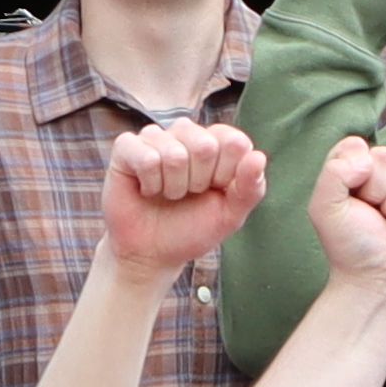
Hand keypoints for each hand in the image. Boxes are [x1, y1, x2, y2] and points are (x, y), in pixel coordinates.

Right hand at [97, 115, 269, 278]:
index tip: (215, 190)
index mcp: (217, 142)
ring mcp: (156, 137)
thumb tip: (258, 156)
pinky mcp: (127, 147)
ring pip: (174, 154)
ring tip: (167, 194)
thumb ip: (250, 188)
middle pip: (205, 145)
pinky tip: (147, 190)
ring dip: (173, 187)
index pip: (234, 142)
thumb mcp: (230, 215)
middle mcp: (186, 133)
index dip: (226, 175)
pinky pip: (147, 158)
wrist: (152, 253)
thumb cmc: (193, 229)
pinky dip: (150, 184)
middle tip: (188, 194)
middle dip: (198, 182)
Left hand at [308, 133, 385, 297]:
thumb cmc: (349, 246)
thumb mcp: (324, 208)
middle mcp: (383, 177)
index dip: (353, 169)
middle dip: (376, 189)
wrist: (376, 280)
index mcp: (354, 171)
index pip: (357, 145)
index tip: (350, 195)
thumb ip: (333, 173)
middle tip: (372, 213)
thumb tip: (367, 159)